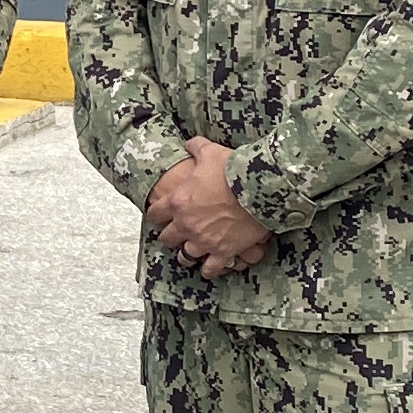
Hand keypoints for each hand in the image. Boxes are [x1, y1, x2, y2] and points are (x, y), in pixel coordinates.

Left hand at [148, 139, 271, 275]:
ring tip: (190, 252)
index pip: (155, 214)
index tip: (159, 216)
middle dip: (171, 236)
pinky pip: (211, 267)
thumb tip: (190, 143)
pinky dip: (210, 268)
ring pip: (186, 256)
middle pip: (168, 238)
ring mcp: (204, 240)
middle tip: (175, 235)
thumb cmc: (232, 169)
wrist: (257, 188)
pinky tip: (209, 268)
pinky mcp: (223, 251)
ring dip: (187, 253)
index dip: (156, 215)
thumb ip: (196, 147)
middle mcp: (186, 224)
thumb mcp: (209, 152)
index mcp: (178, 202)